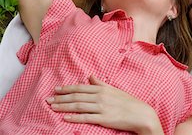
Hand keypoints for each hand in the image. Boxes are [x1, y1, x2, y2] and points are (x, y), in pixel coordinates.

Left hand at [46, 75, 163, 133]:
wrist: (140, 113)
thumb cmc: (127, 101)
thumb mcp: (113, 89)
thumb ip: (100, 83)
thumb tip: (90, 76)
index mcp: (101, 88)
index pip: (80, 87)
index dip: (67, 88)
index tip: (56, 89)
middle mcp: (99, 95)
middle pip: (76, 96)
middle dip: (61, 98)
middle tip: (48, 99)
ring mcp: (101, 107)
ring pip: (78, 106)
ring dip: (63, 106)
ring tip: (52, 107)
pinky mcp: (103, 118)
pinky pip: (86, 117)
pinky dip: (74, 117)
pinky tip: (66, 118)